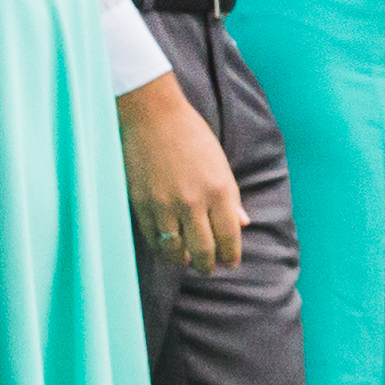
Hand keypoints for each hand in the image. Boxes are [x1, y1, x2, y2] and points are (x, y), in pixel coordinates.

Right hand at [122, 77, 247, 270]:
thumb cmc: (191, 135)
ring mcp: (165, 206)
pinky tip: (167, 246)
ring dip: (182, 260)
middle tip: (208, 268)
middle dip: (207, 265)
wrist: (152, 116)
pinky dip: (161, 247)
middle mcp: (193, 203)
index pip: (229, 236)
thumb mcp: (220, 163)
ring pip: (175, 251)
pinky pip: (153, 239)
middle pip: (203, 251)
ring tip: (186, 260)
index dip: (231, 255)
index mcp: (219, 190)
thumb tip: (243, 223)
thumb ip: (231, 197)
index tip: (230, 262)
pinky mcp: (142, 206)